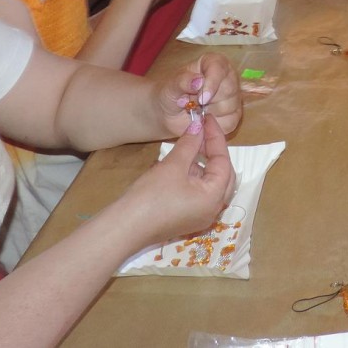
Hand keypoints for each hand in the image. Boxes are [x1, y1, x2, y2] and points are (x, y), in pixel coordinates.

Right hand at [117, 113, 236, 251]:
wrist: (124, 228)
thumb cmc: (151, 196)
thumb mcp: (173, 165)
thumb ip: (189, 144)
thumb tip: (198, 126)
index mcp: (215, 198)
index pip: (223, 161)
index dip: (215, 137)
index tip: (207, 118)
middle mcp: (212, 209)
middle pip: (222, 174)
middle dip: (213, 151)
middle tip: (202, 131)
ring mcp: (199, 216)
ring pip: (209, 183)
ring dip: (202, 163)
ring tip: (189, 145)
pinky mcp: (186, 218)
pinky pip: (198, 192)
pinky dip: (193, 176)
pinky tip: (179, 164)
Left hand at [158, 52, 241, 136]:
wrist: (170, 113)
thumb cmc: (172, 93)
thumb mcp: (171, 86)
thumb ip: (183, 81)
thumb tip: (199, 81)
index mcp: (214, 63)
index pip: (220, 68)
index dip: (212, 84)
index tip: (201, 99)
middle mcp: (228, 77)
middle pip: (229, 89)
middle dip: (208, 102)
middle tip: (192, 104)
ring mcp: (233, 96)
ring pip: (230, 107)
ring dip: (209, 113)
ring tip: (197, 110)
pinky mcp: (234, 114)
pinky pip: (230, 122)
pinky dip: (213, 125)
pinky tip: (203, 119)